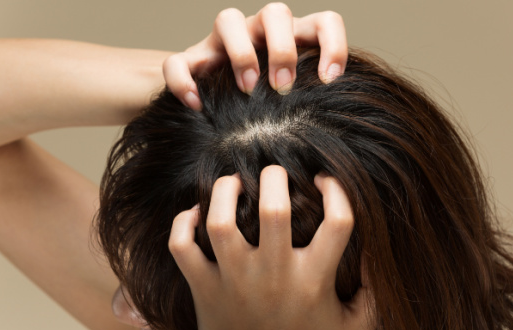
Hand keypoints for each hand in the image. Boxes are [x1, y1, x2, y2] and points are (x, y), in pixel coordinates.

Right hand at [163, 3, 346, 109]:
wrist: (220, 111)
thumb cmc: (271, 112)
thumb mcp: (296, 106)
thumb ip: (312, 107)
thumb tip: (333, 133)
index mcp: (294, 41)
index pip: (324, 23)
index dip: (333, 45)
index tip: (329, 80)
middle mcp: (260, 33)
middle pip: (276, 13)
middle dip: (282, 49)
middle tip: (283, 87)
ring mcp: (223, 43)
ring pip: (228, 19)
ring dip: (241, 52)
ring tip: (247, 89)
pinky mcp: (192, 60)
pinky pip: (180, 60)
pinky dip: (184, 79)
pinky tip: (196, 104)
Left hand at [168, 166, 373, 329]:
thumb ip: (374, 294)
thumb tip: (374, 252)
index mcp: (314, 279)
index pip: (338, 220)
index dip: (337, 191)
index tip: (324, 182)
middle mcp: (274, 273)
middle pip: (274, 207)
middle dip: (276, 177)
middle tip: (275, 174)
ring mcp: (234, 279)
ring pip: (221, 220)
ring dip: (225, 192)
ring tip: (234, 183)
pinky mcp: (203, 287)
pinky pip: (182, 246)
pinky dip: (183, 223)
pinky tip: (197, 215)